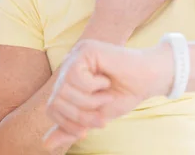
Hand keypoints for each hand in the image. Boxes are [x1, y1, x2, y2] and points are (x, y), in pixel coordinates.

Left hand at [42, 39, 172, 150]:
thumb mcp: (96, 115)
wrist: (149, 80)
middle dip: (81, 116)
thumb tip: (45, 144)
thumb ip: (72, 127)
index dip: (68, 123)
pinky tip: (107, 80)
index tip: (87, 130)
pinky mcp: (86, 49)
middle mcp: (70, 66)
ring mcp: (77, 55)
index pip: (52, 107)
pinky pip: (76, 76)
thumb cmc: (125, 95)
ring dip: (89, 101)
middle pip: (57, 99)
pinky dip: (94, 86)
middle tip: (102, 119)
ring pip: (65, 89)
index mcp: (70, 81)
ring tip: (107, 97)